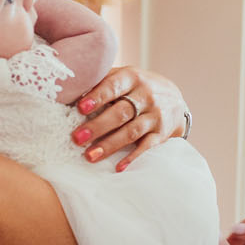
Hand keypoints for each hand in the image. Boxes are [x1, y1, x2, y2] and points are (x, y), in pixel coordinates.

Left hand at [73, 67, 187, 169]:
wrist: (174, 99)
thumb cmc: (137, 88)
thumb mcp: (124, 77)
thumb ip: (102, 82)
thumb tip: (70, 91)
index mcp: (132, 77)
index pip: (113, 86)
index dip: (97, 97)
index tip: (80, 108)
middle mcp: (146, 95)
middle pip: (121, 112)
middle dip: (98, 126)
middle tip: (77, 138)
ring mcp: (155, 115)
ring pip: (131, 131)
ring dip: (110, 145)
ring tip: (90, 156)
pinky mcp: (161, 133)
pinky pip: (147, 147)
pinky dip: (133, 157)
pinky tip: (119, 167)